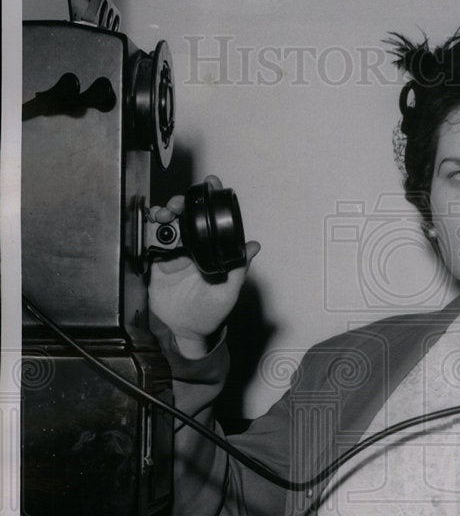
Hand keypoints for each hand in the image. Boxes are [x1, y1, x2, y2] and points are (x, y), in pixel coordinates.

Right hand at [147, 175, 260, 357]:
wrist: (188, 331)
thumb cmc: (212, 313)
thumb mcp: (229, 292)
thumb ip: (238, 269)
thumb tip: (253, 246)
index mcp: (210, 251)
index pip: (211, 221)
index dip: (210, 201)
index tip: (211, 184)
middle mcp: (192, 249)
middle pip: (184, 218)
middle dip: (180, 204)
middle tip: (178, 205)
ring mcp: (173, 255)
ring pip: (166, 226)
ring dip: (164, 215)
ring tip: (164, 215)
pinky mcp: (157, 264)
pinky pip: (151, 243)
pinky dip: (150, 232)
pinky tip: (152, 227)